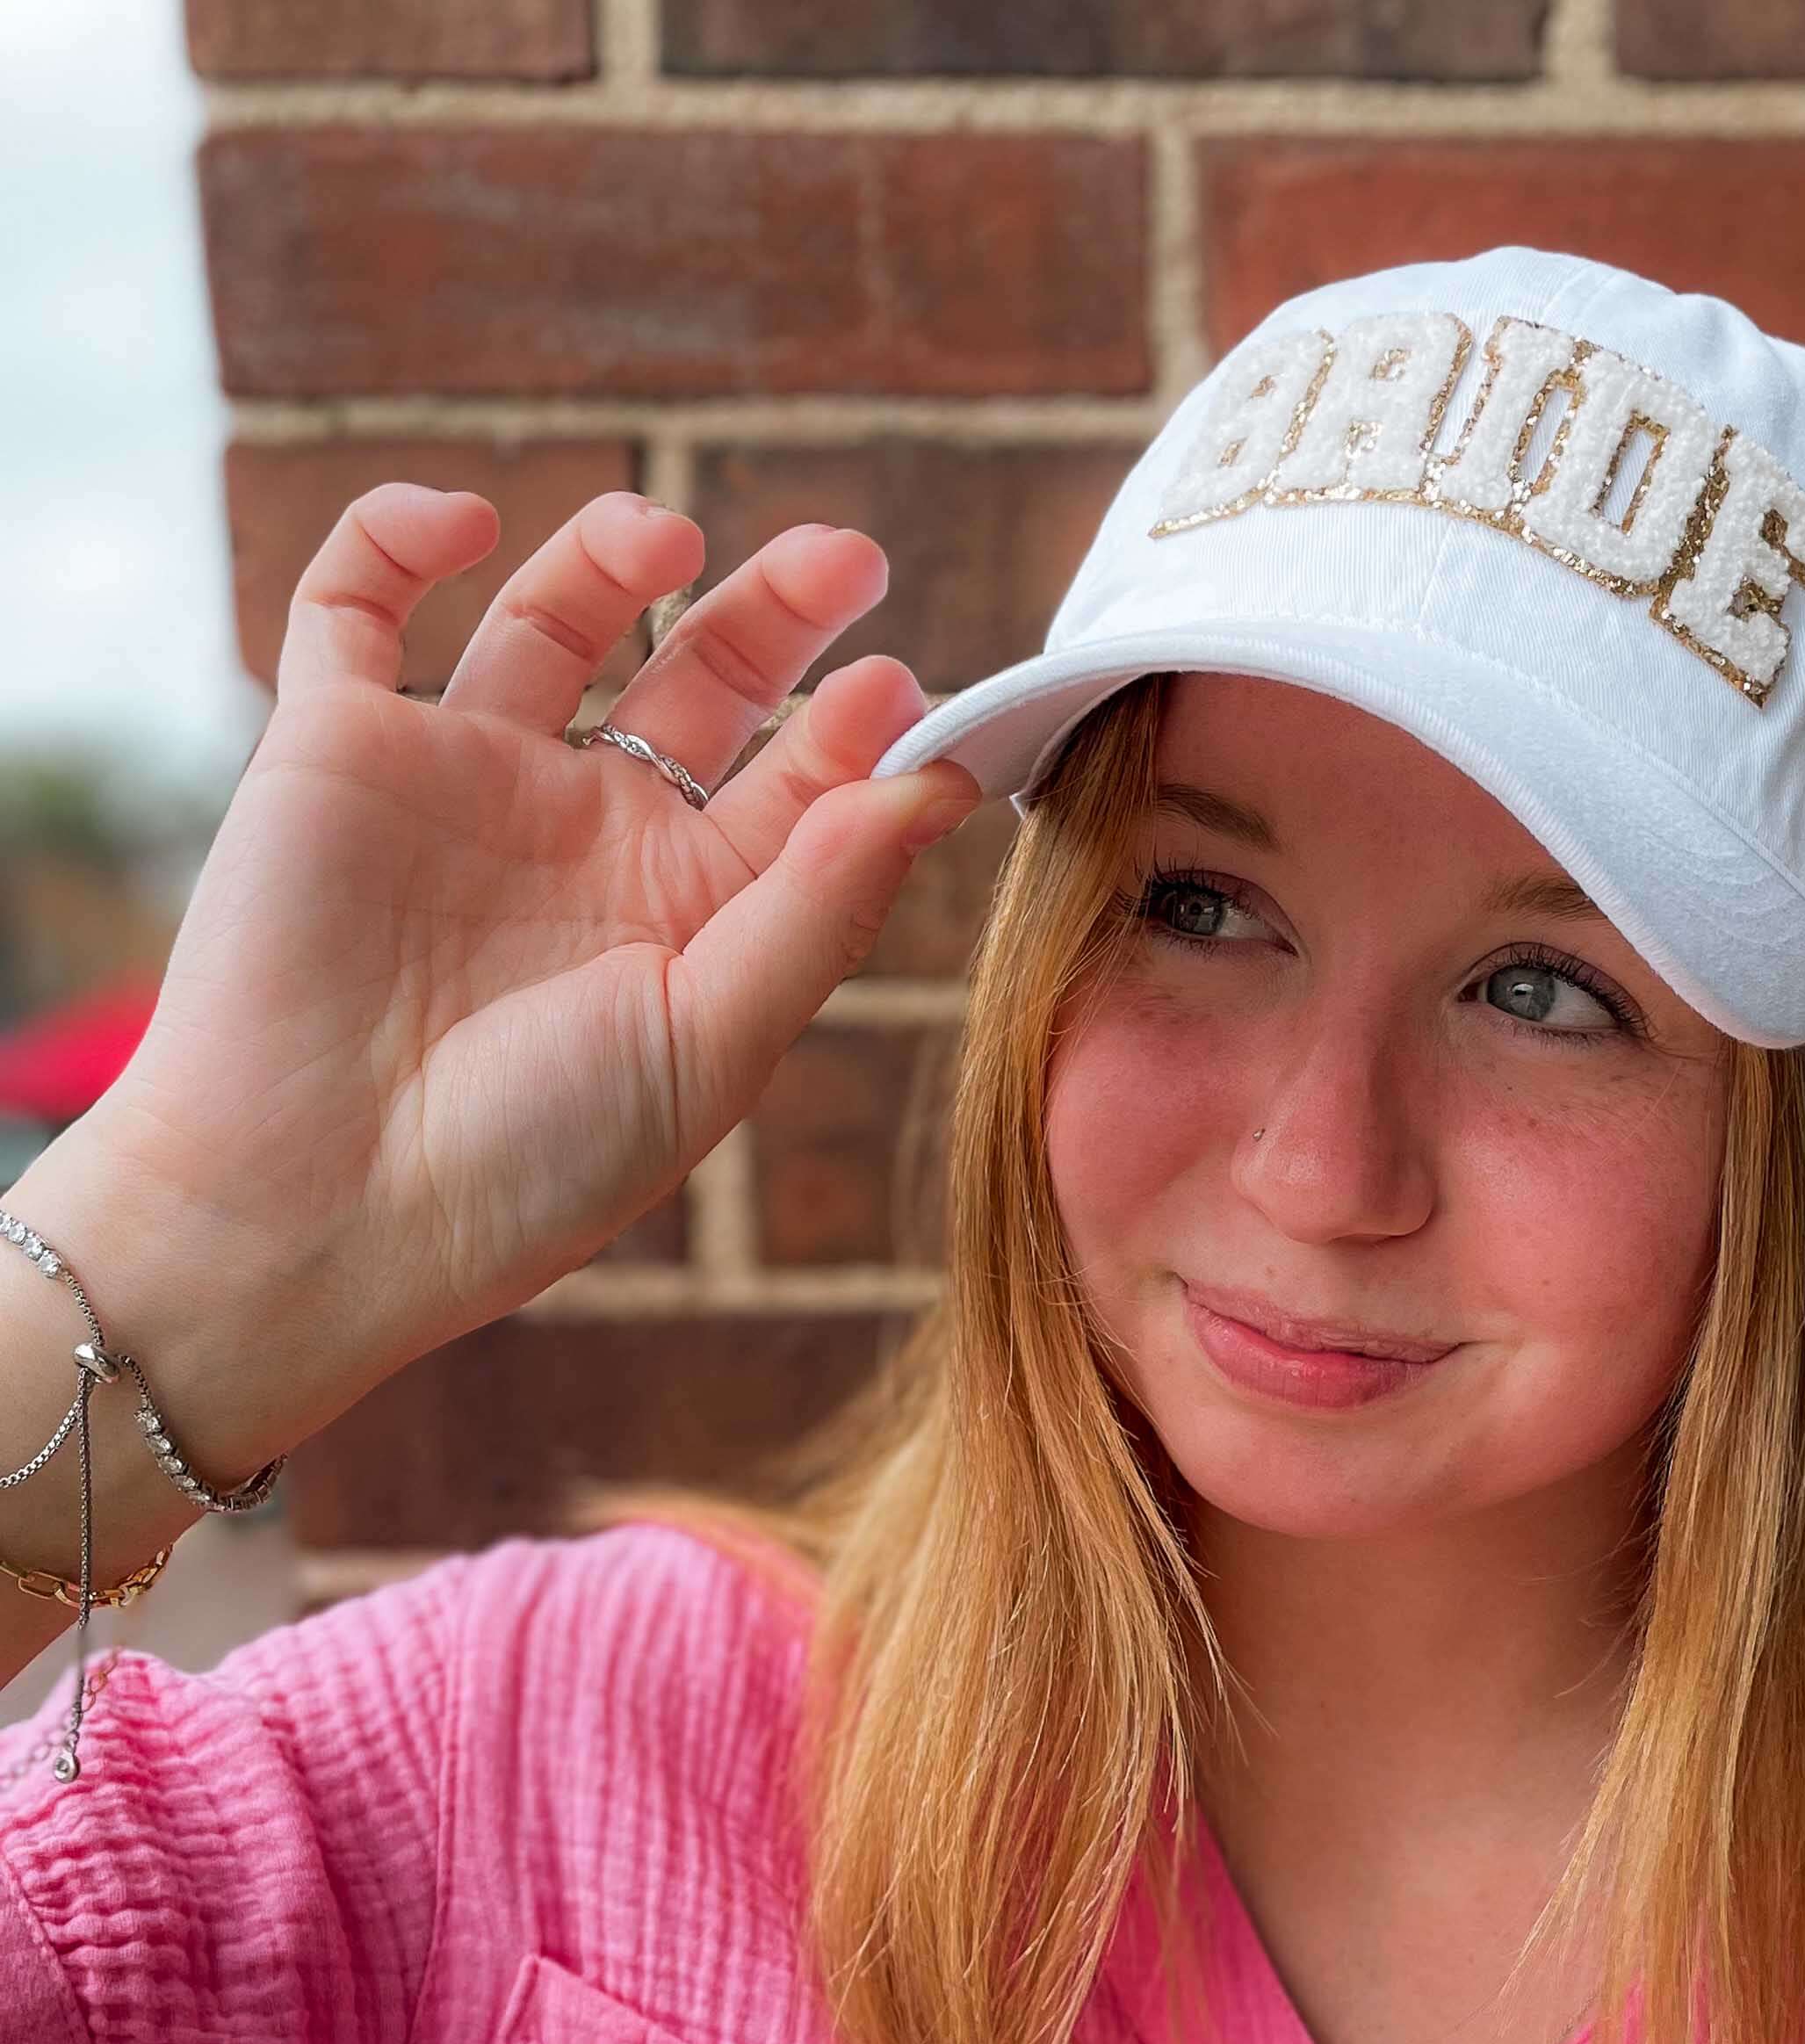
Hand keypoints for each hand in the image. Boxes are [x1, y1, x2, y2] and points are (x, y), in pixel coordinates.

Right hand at [70, 484, 975, 1448]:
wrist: (317, 1204)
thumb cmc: (528, 1161)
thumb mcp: (709, 1043)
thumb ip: (818, 908)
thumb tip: (934, 783)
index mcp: (685, 914)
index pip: (796, 786)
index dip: (856, 728)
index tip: (903, 690)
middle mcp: (583, 836)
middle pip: (699, 680)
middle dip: (774, 612)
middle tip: (849, 558)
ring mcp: (462, 780)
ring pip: (552, 615)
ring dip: (614, 551)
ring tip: (671, 533)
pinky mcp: (334, 744)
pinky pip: (355, 601)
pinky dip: (396, 534)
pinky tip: (463, 525)